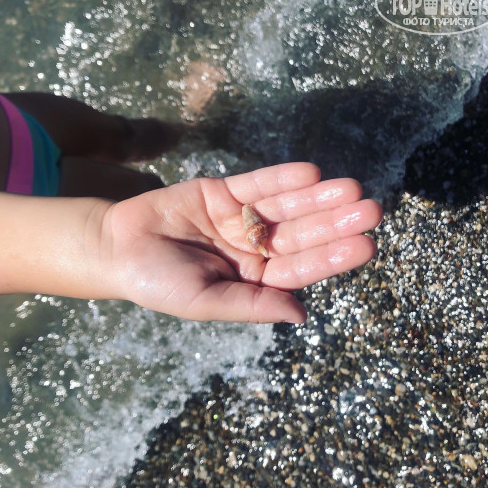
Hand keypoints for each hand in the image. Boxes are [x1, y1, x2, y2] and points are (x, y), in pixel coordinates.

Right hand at [104, 163, 381, 322]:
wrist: (116, 247)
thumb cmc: (157, 282)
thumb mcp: (205, 302)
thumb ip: (252, 305)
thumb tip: (302, 314)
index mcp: (253, 279)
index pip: (301, 268)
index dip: (333, 256)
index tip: (367, 245)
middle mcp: (253, 248)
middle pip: (301, 233)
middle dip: (334, 221)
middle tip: (371, 209)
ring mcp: (240, 218)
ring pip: (286, 206)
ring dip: (317, 196)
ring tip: (349, 187)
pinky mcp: (224, 192)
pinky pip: (258, 183)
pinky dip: (282, 178)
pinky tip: (310, 173)